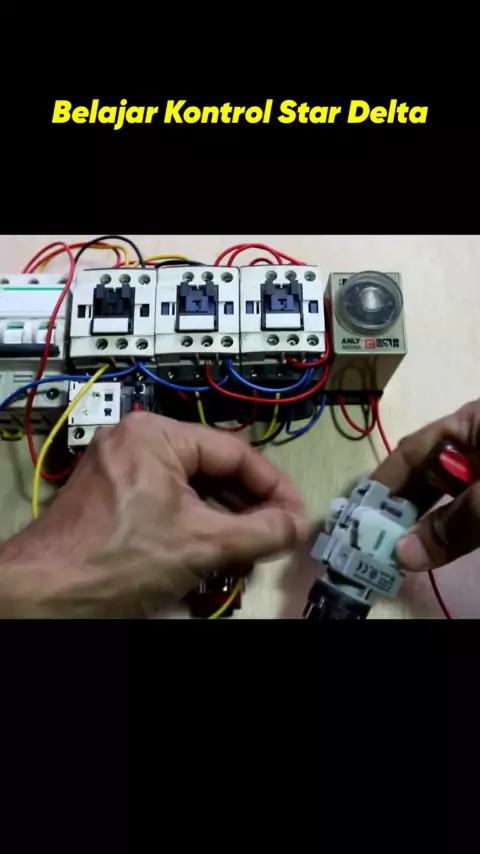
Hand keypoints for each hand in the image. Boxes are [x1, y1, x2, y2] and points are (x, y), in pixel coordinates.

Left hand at [0, 413, 306, 616]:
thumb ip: (260, 531)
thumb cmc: (108, 560)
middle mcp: (137, 443)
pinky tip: (210, 556)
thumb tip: (293, 525)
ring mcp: (122, 470)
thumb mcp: (202, 544)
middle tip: (273, 536)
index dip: (273, 487)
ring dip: (223, 524)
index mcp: (157, 435)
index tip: (293, 514)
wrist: (49, 593)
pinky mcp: (114, 497)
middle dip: (247, 511)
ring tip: (244, 554)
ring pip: (193, 491)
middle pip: (214, 472)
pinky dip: (194, 528)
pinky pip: (169, 504)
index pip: (236, 453)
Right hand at [371, 399, 479, 572]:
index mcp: (469, 422)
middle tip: (376, 543)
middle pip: (427, 474)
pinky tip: (437, 546)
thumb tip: (401, 556)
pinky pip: (470, 508)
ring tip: (401, 551)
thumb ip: (453, 524)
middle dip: (403, 508)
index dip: (383, 484)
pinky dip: (454, 527)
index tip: (358, 516)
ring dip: (428, 523)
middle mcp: (475, 441)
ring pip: (450, 495)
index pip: (410, 451)